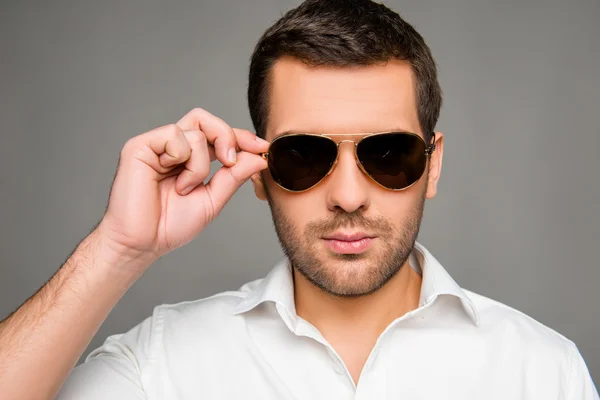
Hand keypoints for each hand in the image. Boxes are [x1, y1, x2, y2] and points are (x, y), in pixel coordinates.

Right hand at [95, 108, 268, 267]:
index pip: (216, 135)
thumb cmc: (170, 225)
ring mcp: (156, 145)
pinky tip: (174, 182)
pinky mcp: (140, 146)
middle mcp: (172, 148)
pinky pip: (175, 136)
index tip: (262, 147)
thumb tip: (259, 157)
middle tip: (231, 162)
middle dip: (227, 137)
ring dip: (201, 165)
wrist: (143, 243)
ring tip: (186, 188)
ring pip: (196, 132)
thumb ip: (234, 176)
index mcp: (188, 158)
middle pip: (206, 120)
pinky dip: (184, 160)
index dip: (240, 137)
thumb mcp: (213, 199)